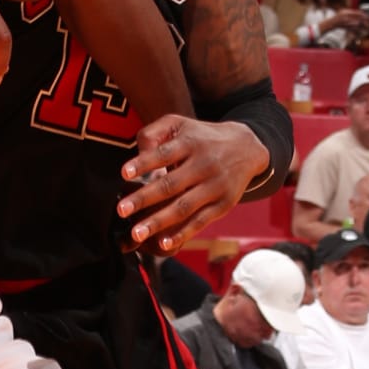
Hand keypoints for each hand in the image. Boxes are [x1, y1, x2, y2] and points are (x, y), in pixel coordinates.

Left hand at [120, 117, 266, 251]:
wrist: (247, 147)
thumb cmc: (201, 137)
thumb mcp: (180, 124)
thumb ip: (153, 133)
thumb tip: (137, 154)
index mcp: (190, 143)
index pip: (164, 153)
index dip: (144, 163)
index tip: (124, 173)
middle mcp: (204, 165)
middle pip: (171, 184)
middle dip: (144, 198)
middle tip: (121, 210)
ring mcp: (214, 186)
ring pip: (183, 207)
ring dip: (158, 221)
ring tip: (136, 233)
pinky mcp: (223, 204)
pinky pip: (200, 221)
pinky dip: (182, 234)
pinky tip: (164, 243)